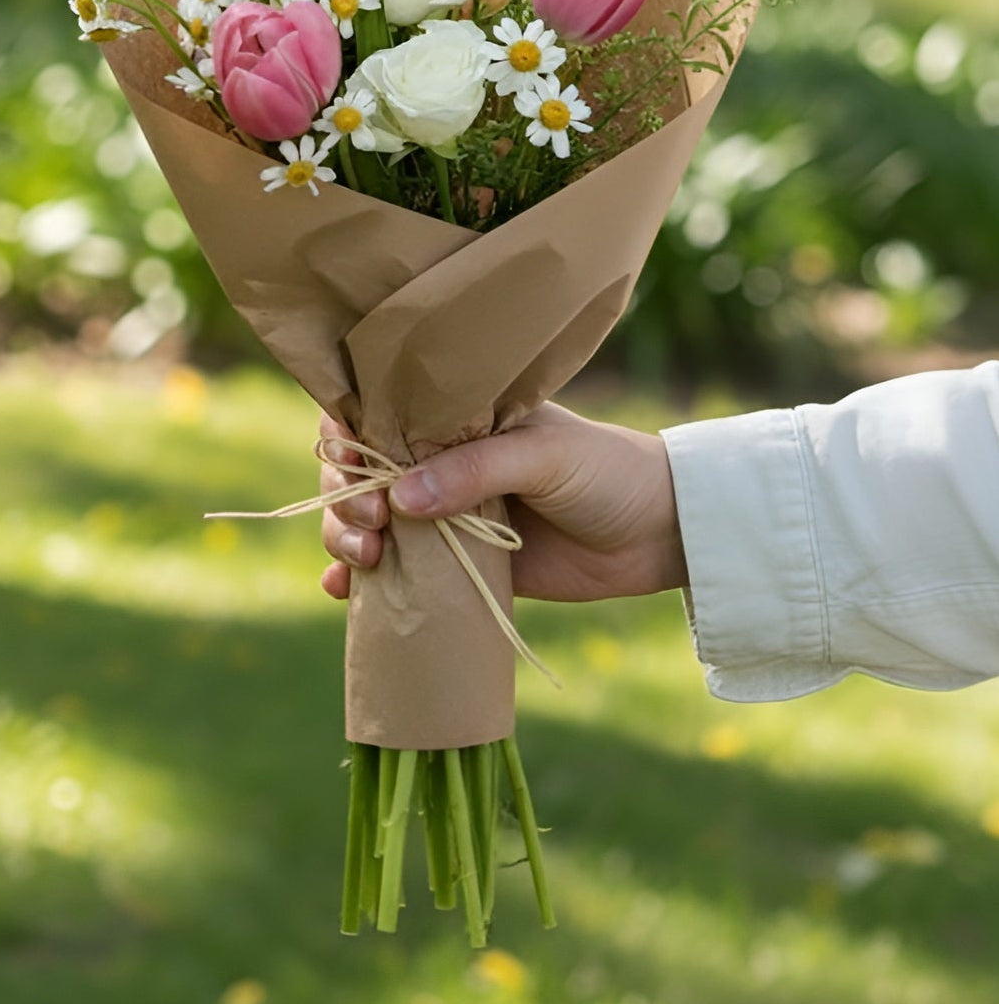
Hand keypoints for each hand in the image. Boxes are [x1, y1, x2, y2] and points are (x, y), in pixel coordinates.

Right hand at [318, 403, 686, 603]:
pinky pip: (401, 572)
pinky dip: (363, 582)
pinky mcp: (462, 564)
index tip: (354, 467)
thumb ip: (477, 470)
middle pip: (360, 473)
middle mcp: (442, 461)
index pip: (380, 412)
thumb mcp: (546, 456)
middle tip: (373, 523)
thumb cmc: (608, 472)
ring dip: (347, 538)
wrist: (660, 533)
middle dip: (346, 497)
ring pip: (370, 522)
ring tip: (364, 560)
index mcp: (458, 416)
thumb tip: (399, 498)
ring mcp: (448, 514)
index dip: (350, 436)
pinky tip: (344, 592)